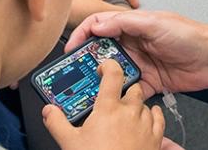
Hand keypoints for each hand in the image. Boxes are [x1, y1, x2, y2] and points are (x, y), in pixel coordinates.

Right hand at [43, 60, 167, 149]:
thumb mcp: (69, 142)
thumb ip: (57, 122)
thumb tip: (48, 111)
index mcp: (108, 108)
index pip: (113, 74)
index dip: (109, 66)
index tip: (104, 68)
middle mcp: (129, 111)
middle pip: (131, 89)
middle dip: (122, 91)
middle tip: (112, 100)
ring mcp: (144, 123)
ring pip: (144, 103)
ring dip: (136, 105)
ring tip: (125, 114)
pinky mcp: (155, 137)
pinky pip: (158, 117)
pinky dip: (152, 114)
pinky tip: (146, 118)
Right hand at [66, 10, 207, 97]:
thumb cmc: (190, 36)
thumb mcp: (153, 23)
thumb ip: (124, 22)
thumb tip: (98, 25)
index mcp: (133, 26)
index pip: (100, 26)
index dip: (83, 35)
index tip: (72, 47)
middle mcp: (134, 44)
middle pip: (103, 51)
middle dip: (88, 60)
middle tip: (78, 70)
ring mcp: (141, 64)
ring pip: (113, 72)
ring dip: (104, 79)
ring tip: (93, 86)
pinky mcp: (149, 82)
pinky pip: (129, 90)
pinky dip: (121, 94)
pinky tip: (115, 98)